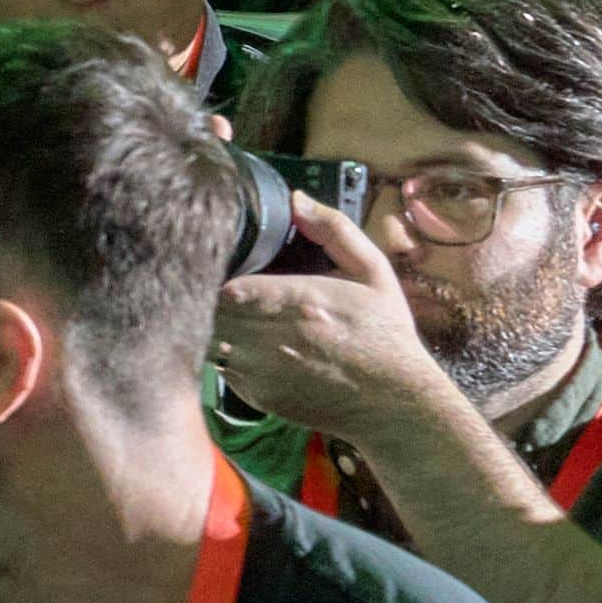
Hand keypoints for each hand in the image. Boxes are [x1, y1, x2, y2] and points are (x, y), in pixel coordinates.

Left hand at [204, 201, 442, 448]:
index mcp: (293, 299)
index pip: (222, 281)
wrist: (396, 403)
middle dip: (205, 294)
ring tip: (229, 312)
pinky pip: (222, 368)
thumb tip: (296, 199)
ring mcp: (258, 370)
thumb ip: (334, 230)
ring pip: (208, 339)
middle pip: (207, 308)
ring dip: (213, 324)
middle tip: (214, 282)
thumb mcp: (373, 272)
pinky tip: (249, 345)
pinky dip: (227, 354)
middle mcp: (268, 336)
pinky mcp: (256, 397)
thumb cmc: (384, 332)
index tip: (217, 260)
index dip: (211, 269)